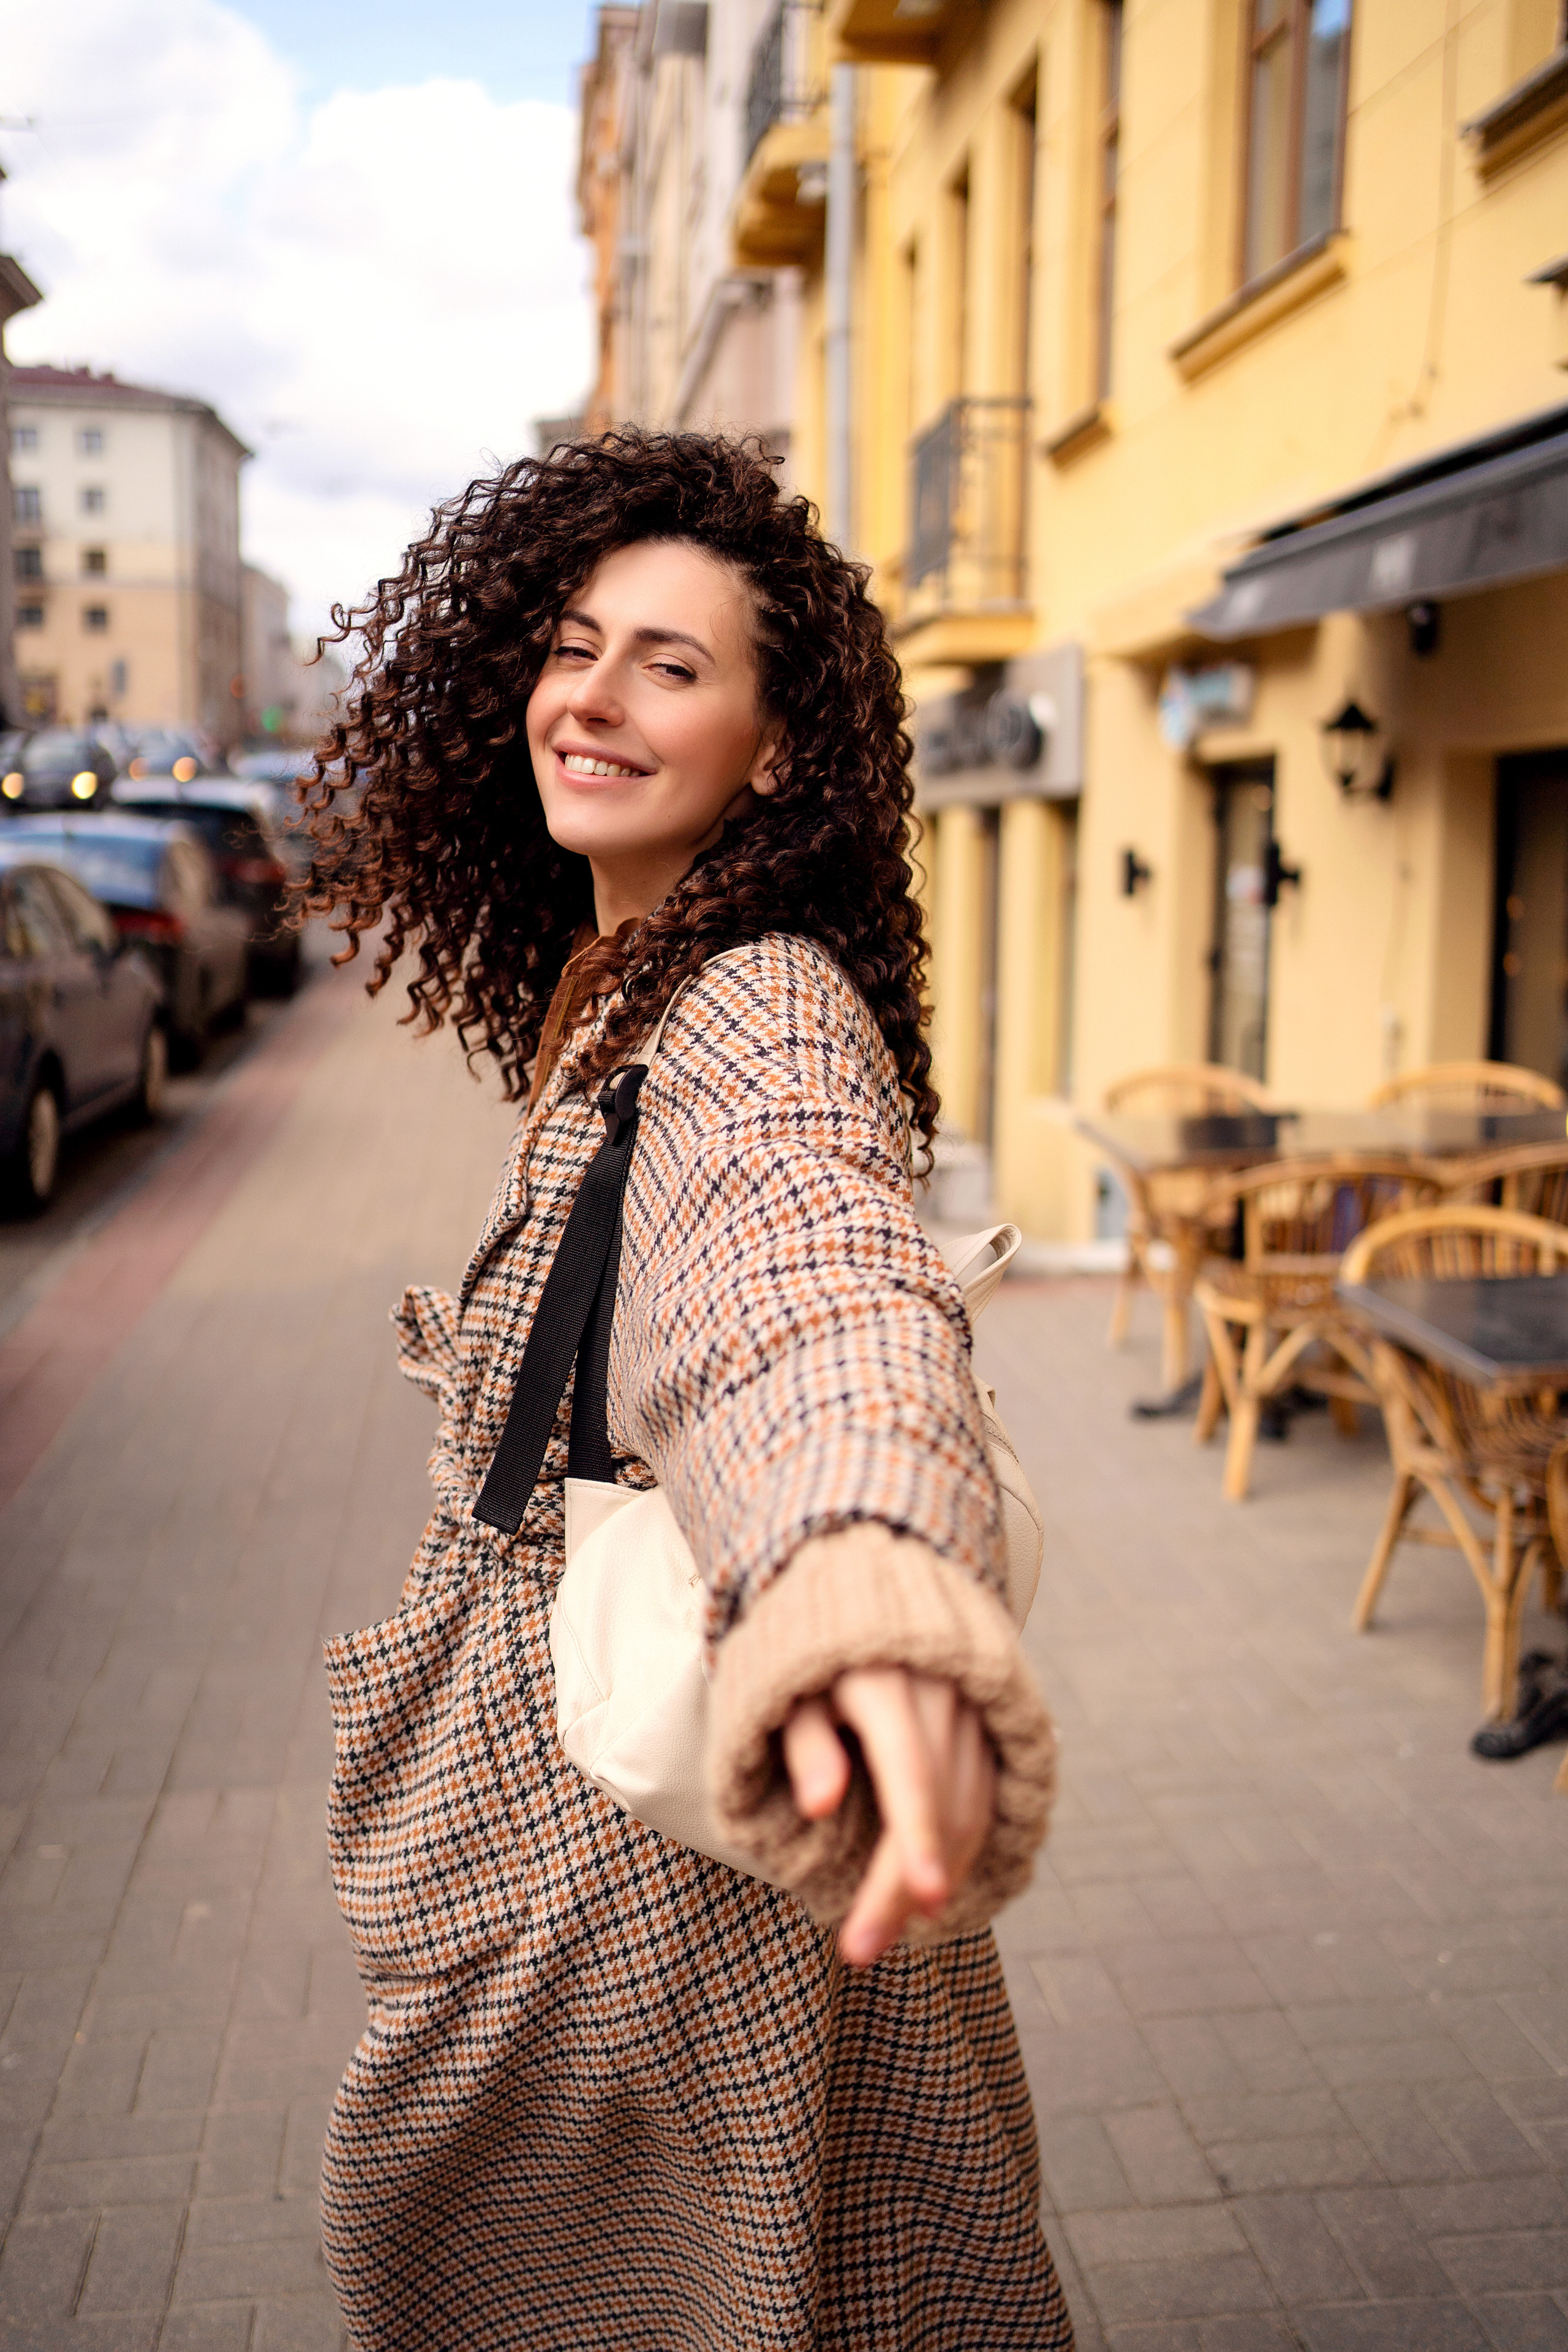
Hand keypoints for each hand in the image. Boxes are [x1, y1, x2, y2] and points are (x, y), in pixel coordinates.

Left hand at [782, 1667, 996, 1968]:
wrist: (868, 1585)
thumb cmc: (810, 1648)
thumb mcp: (788, 1686)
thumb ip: (804, 1742)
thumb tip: (820, 1805)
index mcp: (886, 1677)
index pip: (911, 1767)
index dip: (918, 1835)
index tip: (925, 1900)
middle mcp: (942, 1690)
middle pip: (941, 1802)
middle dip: (906, 1885)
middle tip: (862, 1950)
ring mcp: (973, 1706)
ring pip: (971, 1806)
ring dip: (937, 1876)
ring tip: (887, 1932)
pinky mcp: (989, 1724)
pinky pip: (985, 1795)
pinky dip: (960, 1848)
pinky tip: (928, 1891)